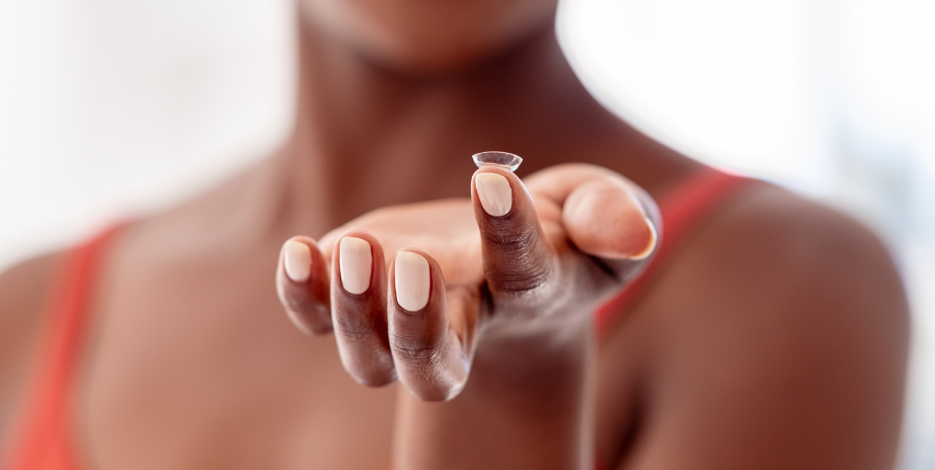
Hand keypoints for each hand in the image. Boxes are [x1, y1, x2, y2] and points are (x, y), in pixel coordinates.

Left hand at [275, 163, 659, 400]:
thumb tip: (634, 231)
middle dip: (419, 325)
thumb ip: (612, 218)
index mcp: (529, 293)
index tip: (493, 180)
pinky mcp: (353, 294)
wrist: (503, 270)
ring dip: (356, 310)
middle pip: (434, 364)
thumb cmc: (561, 237)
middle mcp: (461, 324)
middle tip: (413, 262)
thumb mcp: (597, 213)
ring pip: (370, 356)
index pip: (522, 276)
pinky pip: (316, 314)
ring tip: (358, 250)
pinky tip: (300, 251)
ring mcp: (399, 317)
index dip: (509, 234)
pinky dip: (303, 294)